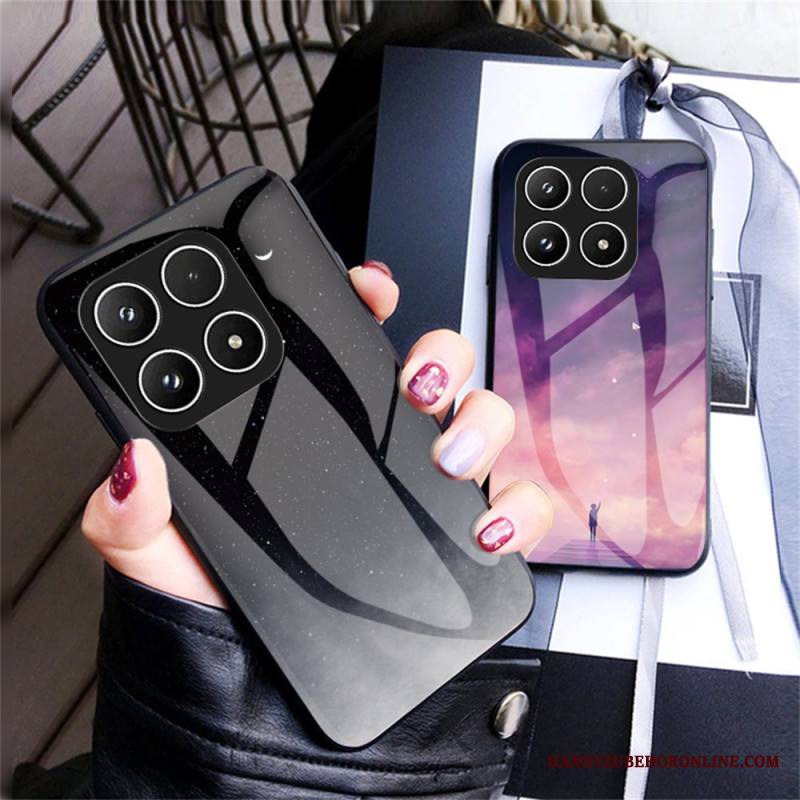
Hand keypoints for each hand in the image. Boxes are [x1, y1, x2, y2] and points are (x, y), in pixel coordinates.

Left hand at [82, 260, 552, 606]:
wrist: (254, 687)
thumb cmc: (212, 605)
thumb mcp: (156, 549)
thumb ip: (129, 509)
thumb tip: (135, 462)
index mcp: (306, 425)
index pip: (345, 340)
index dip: (365, 300)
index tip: (369, 289)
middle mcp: (372, 448)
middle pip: (433, 368)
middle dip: (440, 356)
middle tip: (415, 382)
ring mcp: (420, 490)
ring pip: (481, 422)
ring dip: (480, 424)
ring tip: (446, 456)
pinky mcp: (457, 540)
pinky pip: (512, 507)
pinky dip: (517, 508)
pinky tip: (487, 524)